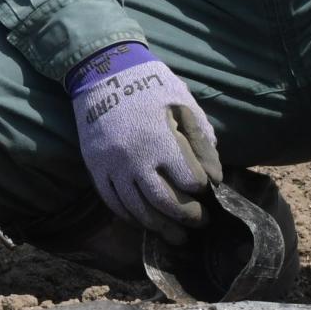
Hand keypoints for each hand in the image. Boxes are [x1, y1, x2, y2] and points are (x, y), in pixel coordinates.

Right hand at [66, 41, 222, 242]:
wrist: (102, 72)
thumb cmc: (149, 84)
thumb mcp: (181, 100)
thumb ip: (200, 137)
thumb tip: (214, 175)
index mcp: (161, 140)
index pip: (189, 179)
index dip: (201, 187)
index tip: (207, 189)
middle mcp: (136, 159)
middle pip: (165, 202)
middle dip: (188, 217)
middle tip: (202, 224)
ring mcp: (113, 167)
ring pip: (139, 210)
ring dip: (161, 228)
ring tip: (178, 237)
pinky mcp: (96, 168)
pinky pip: (114, 203)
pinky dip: (132, 218)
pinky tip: (146, 223)